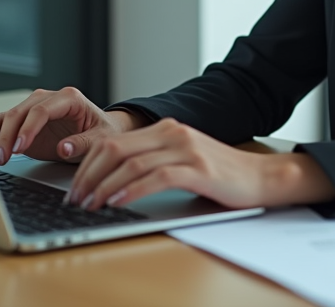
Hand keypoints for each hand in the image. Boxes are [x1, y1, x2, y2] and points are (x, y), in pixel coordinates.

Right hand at [0, 87, 149, 164]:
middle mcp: (47, 99)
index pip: (41, 109)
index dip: (28, 128)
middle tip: (5, 158)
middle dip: (8, 136)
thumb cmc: (102, 131)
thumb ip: (83, 143)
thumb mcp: (101, 138)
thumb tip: (64, 148)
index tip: (20, 147)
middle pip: (19, 112)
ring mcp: (32, 109)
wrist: (100, 132)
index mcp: (69, 98)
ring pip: (5, 116)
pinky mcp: (22, 123)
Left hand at [67, 117, 334, 210]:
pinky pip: (156, 177)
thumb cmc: (221, 175)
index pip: (113, 141)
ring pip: (131, 164)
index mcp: (165, 129)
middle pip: (115, 149)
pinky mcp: (198, 168)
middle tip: (75, 199)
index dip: (86, 163)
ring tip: (89, 204)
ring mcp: (186, 148)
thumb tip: (110, 182)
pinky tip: (117, 202)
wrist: (262, 178)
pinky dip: (131, 190)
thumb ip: (152, 162)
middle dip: (88, 175)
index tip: (72, 185)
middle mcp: (173, 133)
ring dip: (103, 186)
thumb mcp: (182, 161)